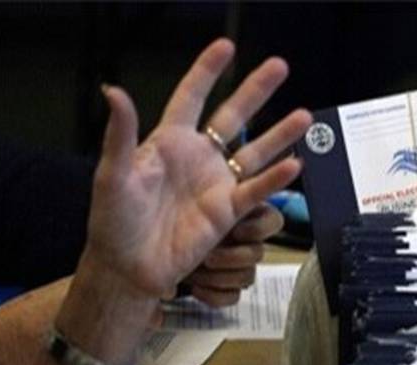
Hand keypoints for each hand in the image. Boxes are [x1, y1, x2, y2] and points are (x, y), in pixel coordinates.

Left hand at [81, 38, 309, 311]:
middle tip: (280, 66)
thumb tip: (114, 90)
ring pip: (254, 151)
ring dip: (279, 134)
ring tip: (304, 116)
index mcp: (168, 142)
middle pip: (233, 116)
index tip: (226, 46)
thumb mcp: (112, 174)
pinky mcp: (227, 212)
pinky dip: (275, 179)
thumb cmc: (113, 220)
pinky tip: (294, 164)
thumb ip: (120, 133)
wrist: (129, 266)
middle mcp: (197, 158)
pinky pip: (255, 191)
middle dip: (256, 90)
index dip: (207, 71)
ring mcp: (215, 184)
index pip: (191, 97)